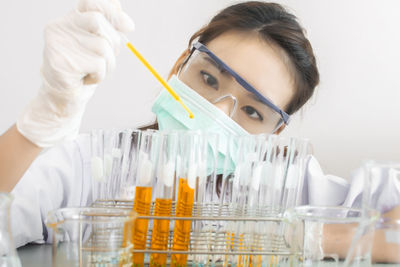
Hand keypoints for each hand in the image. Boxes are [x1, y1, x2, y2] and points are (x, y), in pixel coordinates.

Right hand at [17, 0, 133, 146]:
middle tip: (107, 60)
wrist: (63, 97)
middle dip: (113, 43)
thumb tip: (127, 23)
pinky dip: (100, 76)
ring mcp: (57, 45)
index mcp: (68, 20)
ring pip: (102, 47)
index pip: (90, 3)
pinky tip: (86, 79)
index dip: (112, 11)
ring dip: (108, 65)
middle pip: (99, 23)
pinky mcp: (60, 63)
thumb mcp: (96, 46)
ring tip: (95, 72)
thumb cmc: (83, 69)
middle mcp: (59, 28)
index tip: (130, 26)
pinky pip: (98, 65)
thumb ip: (109, 30)